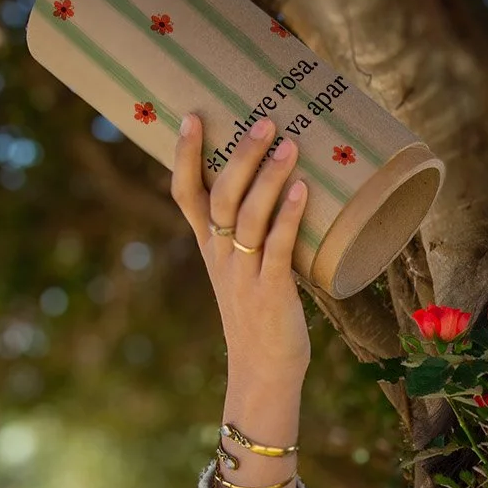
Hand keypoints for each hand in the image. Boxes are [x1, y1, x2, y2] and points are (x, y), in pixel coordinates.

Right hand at [172, 112, 312, 381]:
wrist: (263, 370)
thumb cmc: (262, 315)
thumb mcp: (246, 270)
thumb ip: (255, 235)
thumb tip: (285, 190)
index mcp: (210, 248)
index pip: (186, 196)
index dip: (185, 157)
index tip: (191, 117)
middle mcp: (221, 256)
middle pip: (221, 197)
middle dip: (240, 156)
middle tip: (263, 121)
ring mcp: (243, 273)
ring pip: (248, 217)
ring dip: (269, 178)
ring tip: (289, 144)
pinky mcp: (270, 291)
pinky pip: (276, 247)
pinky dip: (288, 216)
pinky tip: (303, 190)